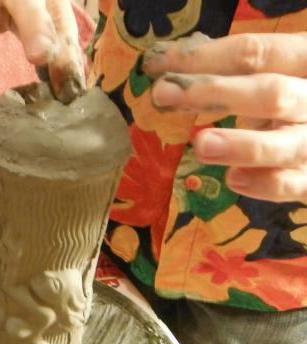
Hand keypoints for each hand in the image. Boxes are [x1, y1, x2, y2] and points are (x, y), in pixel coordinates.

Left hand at [143, 32, 306, 202]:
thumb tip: (165, 69)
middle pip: (272, 93)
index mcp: (305, 61)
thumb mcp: (266, 75)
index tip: (157, 66)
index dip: (205, 58)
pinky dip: (264, 184)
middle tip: (162, 94)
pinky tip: (234, 179)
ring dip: (242, 146)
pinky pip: (291, 184)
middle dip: (214, 93)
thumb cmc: (285, 99)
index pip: (257, 53)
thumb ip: (230, 72)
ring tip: (201, 145)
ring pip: (287, 144)